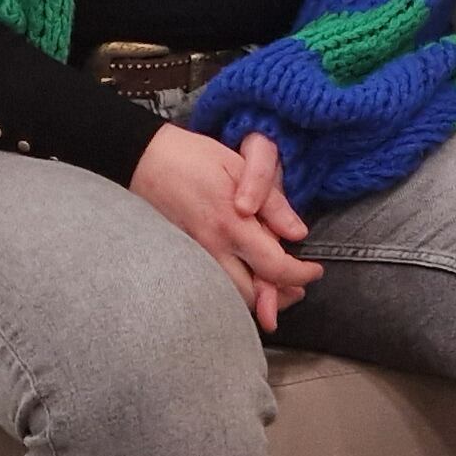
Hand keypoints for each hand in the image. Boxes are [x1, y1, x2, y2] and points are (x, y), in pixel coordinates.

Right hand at [129, 122, 321, 331]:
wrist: (142, 158)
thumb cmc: (192, 157)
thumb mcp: (240, 167)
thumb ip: (272, 203)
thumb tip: (298, 233)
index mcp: (233, 226)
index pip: (276, 269)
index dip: (301, 276)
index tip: (314, 272)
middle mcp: (212, 248)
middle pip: (252, 297)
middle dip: (279, 299)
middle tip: (296, 289)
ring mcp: (194, 257)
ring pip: (229, 297)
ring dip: (255, 298)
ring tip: (273, 289)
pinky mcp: (182, 257)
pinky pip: (212, 285)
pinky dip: (232, 289)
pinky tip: (243, 279)